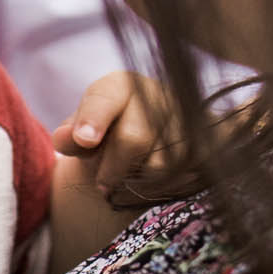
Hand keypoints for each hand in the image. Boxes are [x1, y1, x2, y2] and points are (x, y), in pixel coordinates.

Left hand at [53, 71, 180, 201]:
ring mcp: (186, 118)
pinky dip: (164, 187)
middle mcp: (156, 95)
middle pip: (134, 139)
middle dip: (112, 169)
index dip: (93, 119)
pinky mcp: (208, 144)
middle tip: (102, 184)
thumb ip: (71, 135)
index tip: (84, 140)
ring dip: (139, 182)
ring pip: (160, 165)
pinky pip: (184, 177)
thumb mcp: (86, 127)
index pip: (105, 99)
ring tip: (131, 177)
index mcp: (121, 85)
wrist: (162, 130)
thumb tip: (64, 139)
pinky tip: (154, 182)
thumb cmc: (112, 130)